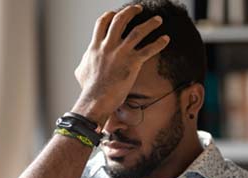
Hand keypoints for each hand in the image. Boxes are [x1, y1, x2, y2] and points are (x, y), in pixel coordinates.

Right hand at [71, 5, 169, 125]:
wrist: (96, 99)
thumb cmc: (88, 89)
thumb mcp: (81, 72)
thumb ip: (84, 62)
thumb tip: (83, 63)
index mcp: (95, 46)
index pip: (102, 23)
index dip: (109, 15)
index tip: (115, 13)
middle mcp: (108, 46)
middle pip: (120, 20)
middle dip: (130, 11)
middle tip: (138, 9)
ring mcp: (121, 53)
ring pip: (138, 31)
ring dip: (150, 24)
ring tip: (158, 20)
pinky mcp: (132, 63)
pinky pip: (148, 49)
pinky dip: (159, 43)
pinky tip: (166, 39)